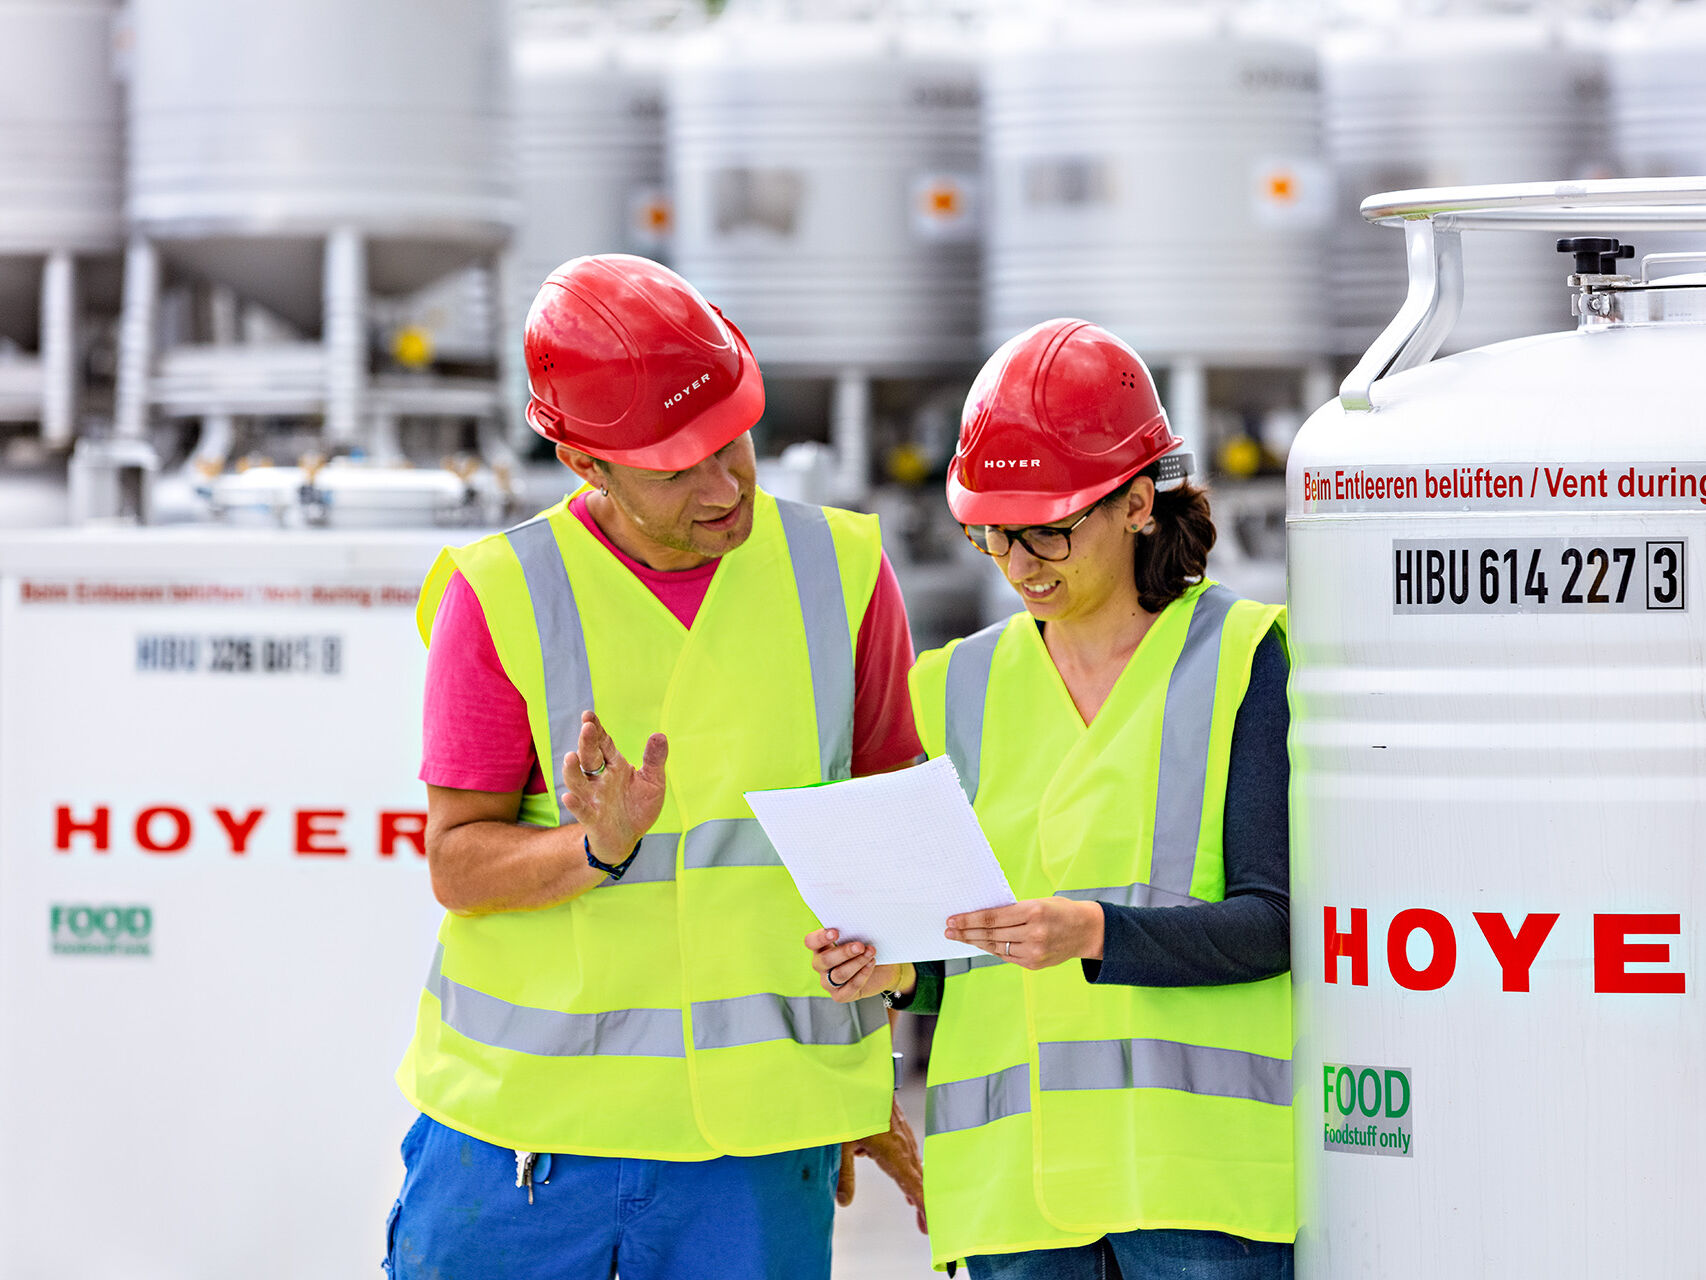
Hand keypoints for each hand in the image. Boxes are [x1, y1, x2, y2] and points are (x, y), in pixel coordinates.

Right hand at [559, 710, 667, 863]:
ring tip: (570, 757)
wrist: (627, 838)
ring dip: (572, 770)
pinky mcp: (591, 818)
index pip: (602, 743)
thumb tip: (659, 735)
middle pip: (589, 757)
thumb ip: (655, 759)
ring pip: (578, 781)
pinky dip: (574, 804)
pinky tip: (568, 797)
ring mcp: (593, 798)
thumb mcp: (653, 782)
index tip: (589, 715)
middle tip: (587, 727)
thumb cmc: (638, 807)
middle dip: (587, 742)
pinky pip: (581, 809)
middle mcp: (599, 779)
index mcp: (614, 766)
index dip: (596, 729)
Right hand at [805, 927, 904, 1002]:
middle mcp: (821, 966)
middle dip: (844, 952)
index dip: (820, 938)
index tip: (836, 932)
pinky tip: (871, 964)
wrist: (883, 969)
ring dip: (857, 963)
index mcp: (821, 947)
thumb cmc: (867, 949)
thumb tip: (860, 922)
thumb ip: (854, 931)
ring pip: (839, 974)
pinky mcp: (840, 995)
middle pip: (825, 960)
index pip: (811, 942)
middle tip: (860, 946)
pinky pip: (849, 987)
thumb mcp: (861, 937)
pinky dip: (862, 975)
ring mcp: (829, 982)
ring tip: (870, 953)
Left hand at [837, 1095, 925, 1232]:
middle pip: (918, 1180)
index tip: (932, 1226)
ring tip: (919, 1211)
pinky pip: (909, 1154)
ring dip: (917, 1187)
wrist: (860, 1070)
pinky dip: (911, 1171)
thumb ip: (845, 1173)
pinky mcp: (899, 1127)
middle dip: (924, 1204)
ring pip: (914, 1166)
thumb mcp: (842, 1142)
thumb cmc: (850, 1105)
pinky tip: (906, 1179)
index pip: (913, 1186)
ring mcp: (904, 1135)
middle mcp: (903, 1146)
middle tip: (926, 1229)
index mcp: (893, 1153)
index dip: (924, 1207)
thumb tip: (844, 1202)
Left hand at [945, 897, 1103, 969]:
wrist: (1087, 931)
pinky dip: (991, 949)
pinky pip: (1006, 956)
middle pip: (990, 933)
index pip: (993, 917)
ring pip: (995, 947)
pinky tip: (980, 944)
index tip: (953, 919)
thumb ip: (1014, 911)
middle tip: (948, 930)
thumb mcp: (1038, 903)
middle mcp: (1033, 932)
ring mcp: (1034, 951)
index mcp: (1033, 911)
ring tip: (958, 937)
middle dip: (966, 932)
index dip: (969, 919)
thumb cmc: (1060, 911)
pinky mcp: (1034, 964)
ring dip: (974, 942)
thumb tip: (983, 917)